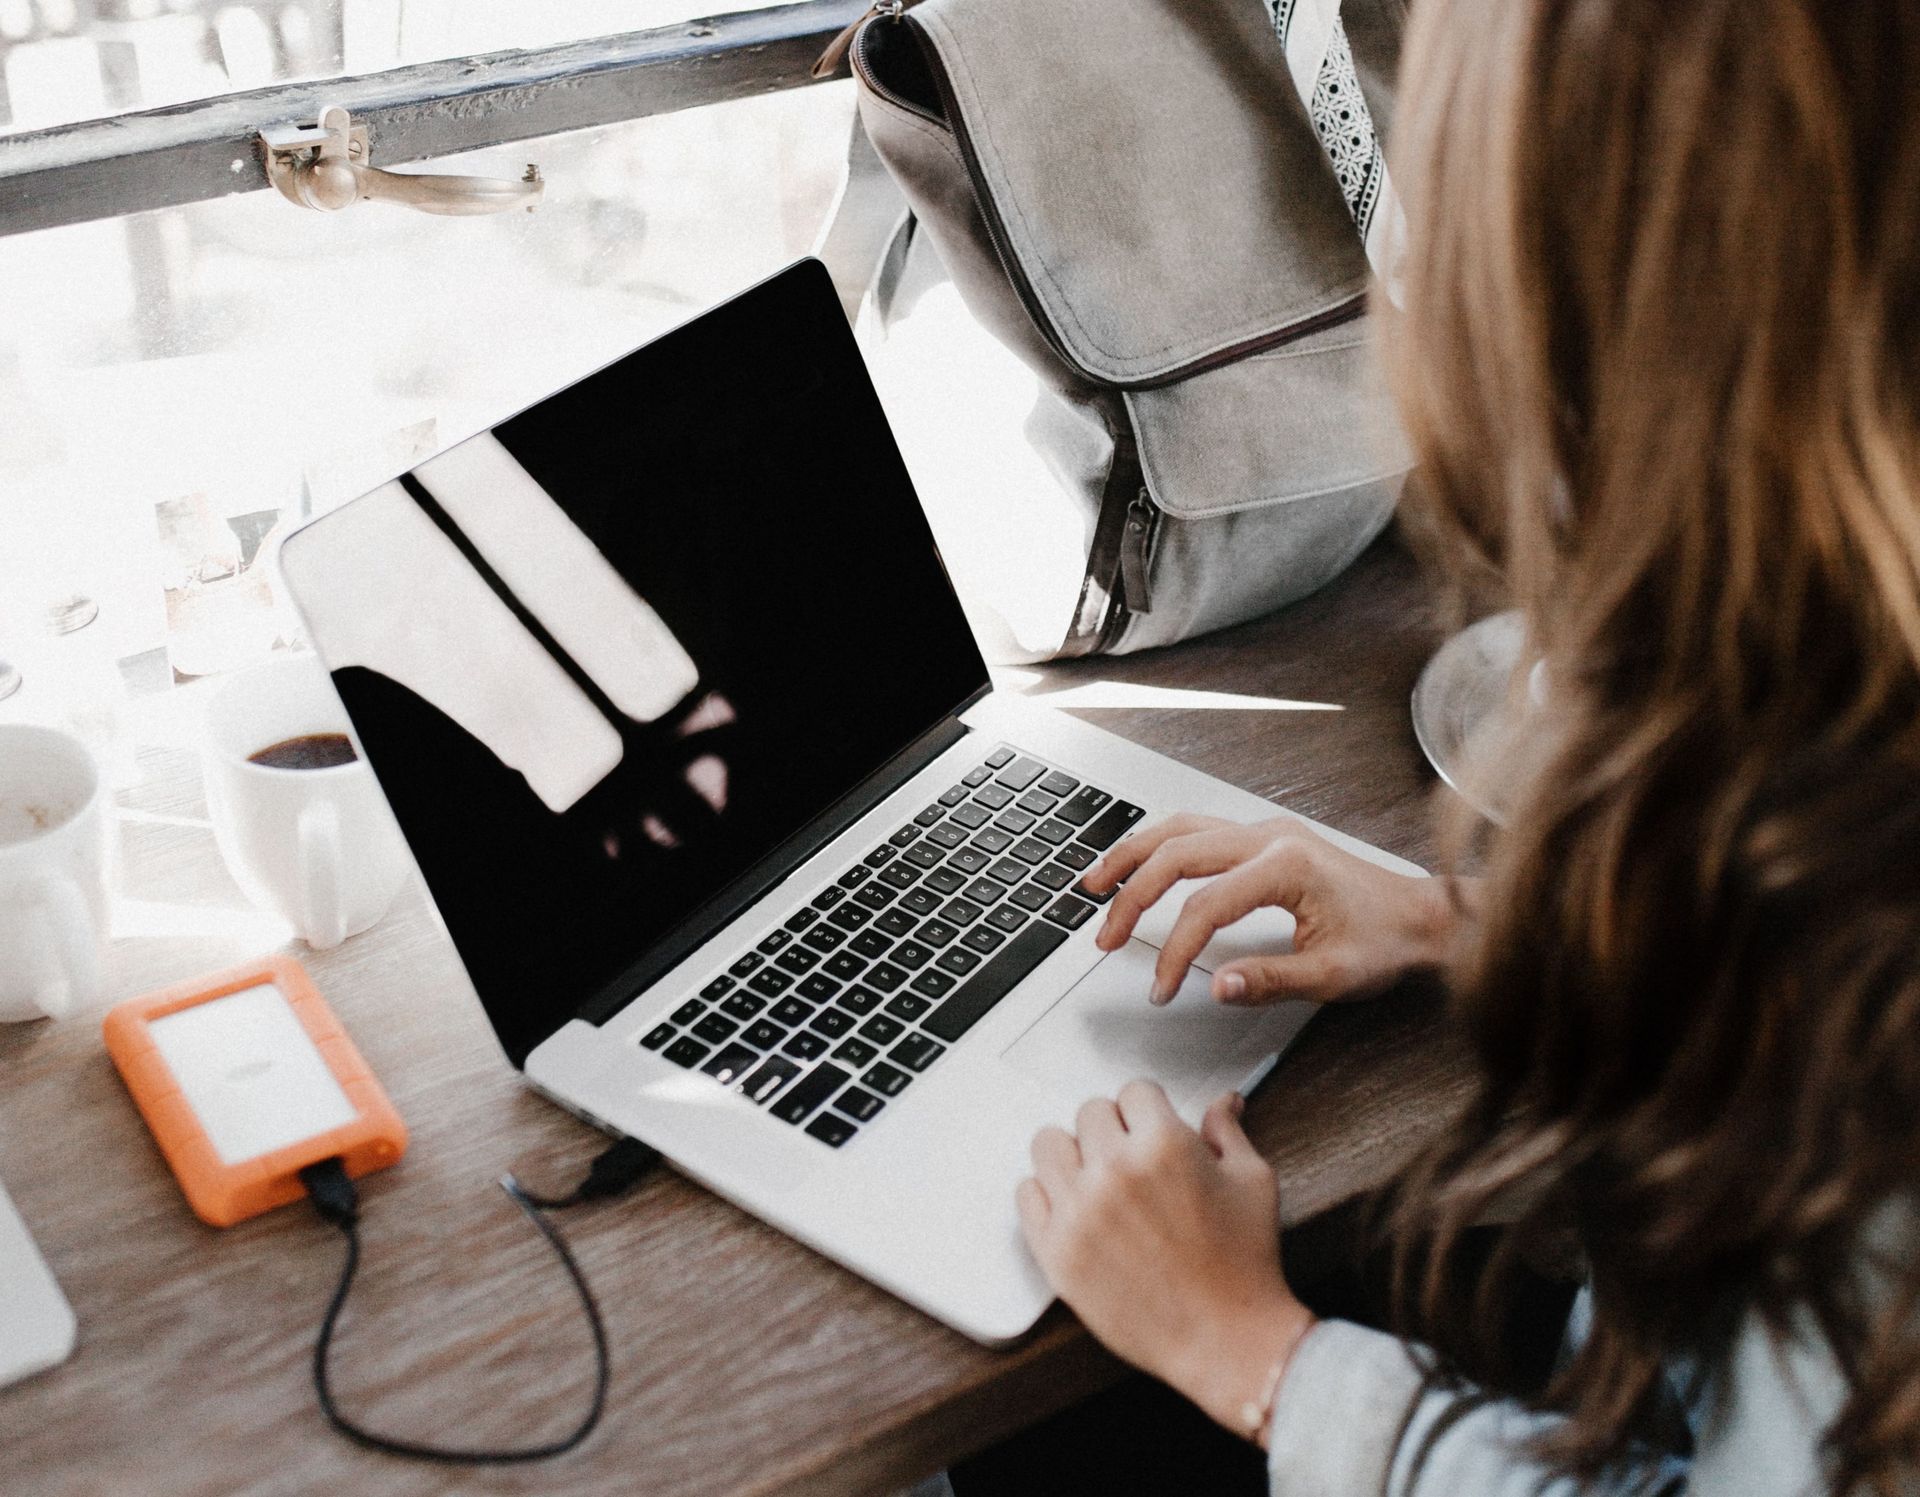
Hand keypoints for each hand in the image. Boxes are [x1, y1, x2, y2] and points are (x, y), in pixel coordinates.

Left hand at [1017, 1082, 1314, 1440]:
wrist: (1225, 1340)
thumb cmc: (1245, 1264)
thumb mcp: (1252, 1182)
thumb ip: (1227, 1132)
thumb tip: (1224, 1101)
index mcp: (1164, 1145)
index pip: (1134, 1090)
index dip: (1149, 1110)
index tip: (1152, 1128)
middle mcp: (1114, 1170)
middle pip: (1089, 1112)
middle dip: (1114, 1129)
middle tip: (1131, 1159)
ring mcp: (1079, 1211)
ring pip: (1048, 1144)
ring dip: (1073, 1155)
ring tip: (1097, 1178)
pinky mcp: (1056, 1251)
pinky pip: (1026, 1194)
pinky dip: (1047, 1195)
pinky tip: (1075, 1208)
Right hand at [1080, 813, 1461, 1005]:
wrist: (1424, 917)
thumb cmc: (1388, 942)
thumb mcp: (1333, 976)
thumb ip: (1271, 980)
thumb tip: (1217, 986)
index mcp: (1286, 866)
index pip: (1204, 906)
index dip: (1174, 951)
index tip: (1161, 988)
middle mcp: (1270, 837)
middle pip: (1177, 854)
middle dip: (1132, 897)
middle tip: (1105, 938)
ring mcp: (1266, 831)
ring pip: (1180, 829)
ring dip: (1133, 856)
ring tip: (1095, 885)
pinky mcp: (1265, 838)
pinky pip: (1197, 829)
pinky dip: (1160, 846)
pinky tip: (1139, 864)